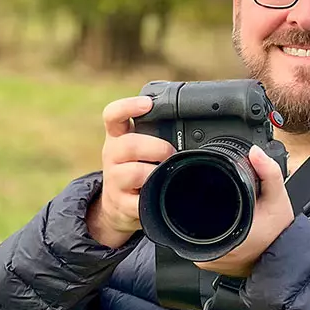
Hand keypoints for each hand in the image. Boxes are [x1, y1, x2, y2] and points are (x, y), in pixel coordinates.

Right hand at [86, 96, 174, 247]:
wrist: (116, 205)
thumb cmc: (135, 168)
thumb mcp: (139, 148)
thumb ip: (157, 134)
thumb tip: (196, 131)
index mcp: (118, 137)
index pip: (113, 115)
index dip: (128, 106)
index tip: (148, 104)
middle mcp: (112, 155)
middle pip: (128, 145)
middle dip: (156, 147)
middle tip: (171, 152)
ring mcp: (114, 180)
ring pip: (132, 173)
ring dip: (155, 173)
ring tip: (167, 174)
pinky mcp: (120, 204)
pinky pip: (138, 202)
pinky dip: (152, 198)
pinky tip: (161, 195)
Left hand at [195, 145, 293, 277]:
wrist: (285, 260)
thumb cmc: (280, 234)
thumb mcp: (278, 199)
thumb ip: (269, 173)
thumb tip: (255, 153)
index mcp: (229, 234)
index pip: (199, 209)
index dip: (201, 195)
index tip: (211, 192)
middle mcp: (215, 249)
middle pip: (193, 217)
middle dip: (203, 205)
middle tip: (221, 202)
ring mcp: (209, 260)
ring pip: (194, 230)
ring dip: (202, 220)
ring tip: (220, 214)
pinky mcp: (209, 264)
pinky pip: (199, 243)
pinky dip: (206, 232)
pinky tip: (218, 227)